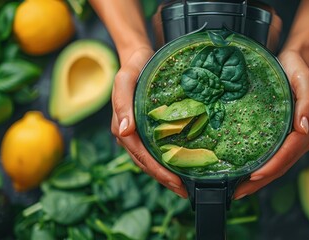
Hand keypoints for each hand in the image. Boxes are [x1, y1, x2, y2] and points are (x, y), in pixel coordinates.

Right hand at [111, 46, 187, 197]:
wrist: (137, 57)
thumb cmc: (131, 68)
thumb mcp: (124, 81)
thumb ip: (122, 105)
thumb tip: (124, 132)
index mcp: (122, 129)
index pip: (142, 157)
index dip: (159, 172)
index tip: (176, 182)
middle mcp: (130, 135)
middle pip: (148, 163)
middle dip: (165, 179)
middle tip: (186, 191)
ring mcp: (138, 133)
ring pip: (152, 159)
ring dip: (168, 173)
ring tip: (186, 185)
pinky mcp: (148, 129)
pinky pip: (158, 149)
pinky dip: (169, 159)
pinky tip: (183, 165)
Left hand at [233, 49, 308, 198]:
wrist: (294, 62)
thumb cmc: (298, 70)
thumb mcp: (305, 81)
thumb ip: (308, 103)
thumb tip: (304, 128)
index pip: (289, 153)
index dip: (272, 167)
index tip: (253, 176)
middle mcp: (302, 137)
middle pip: (281, 165)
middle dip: (260, 182)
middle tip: (237, 192)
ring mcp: (292, 139)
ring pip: (276, 165)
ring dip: (258, 180)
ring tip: (237, 190)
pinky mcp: (283, 137)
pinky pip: (272, 157)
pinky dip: (259, 168)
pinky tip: (244, 174)